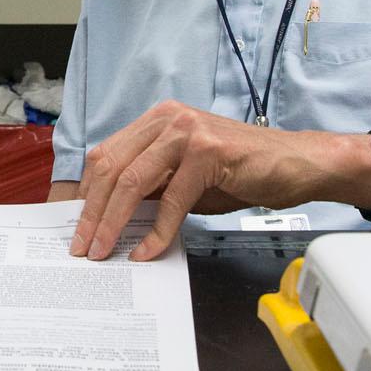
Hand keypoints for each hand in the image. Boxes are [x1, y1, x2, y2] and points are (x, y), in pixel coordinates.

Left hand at [68, 102, 344, 261]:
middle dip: (91, 212)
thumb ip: (152, 187)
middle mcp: (167, 118)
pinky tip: (148, 252)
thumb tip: (110, 217)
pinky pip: (172, 199)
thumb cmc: (241, 172)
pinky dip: (157, 231)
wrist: (296, 165)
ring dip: (113, 221)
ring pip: (133, 180)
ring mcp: (187, 131)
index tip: (75, 227)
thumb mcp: (185, 178)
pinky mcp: (208, 151)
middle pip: (111, 167)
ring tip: (103, 252)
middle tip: (82, 248)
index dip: (86, 193)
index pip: (106, 155)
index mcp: (156, 120)